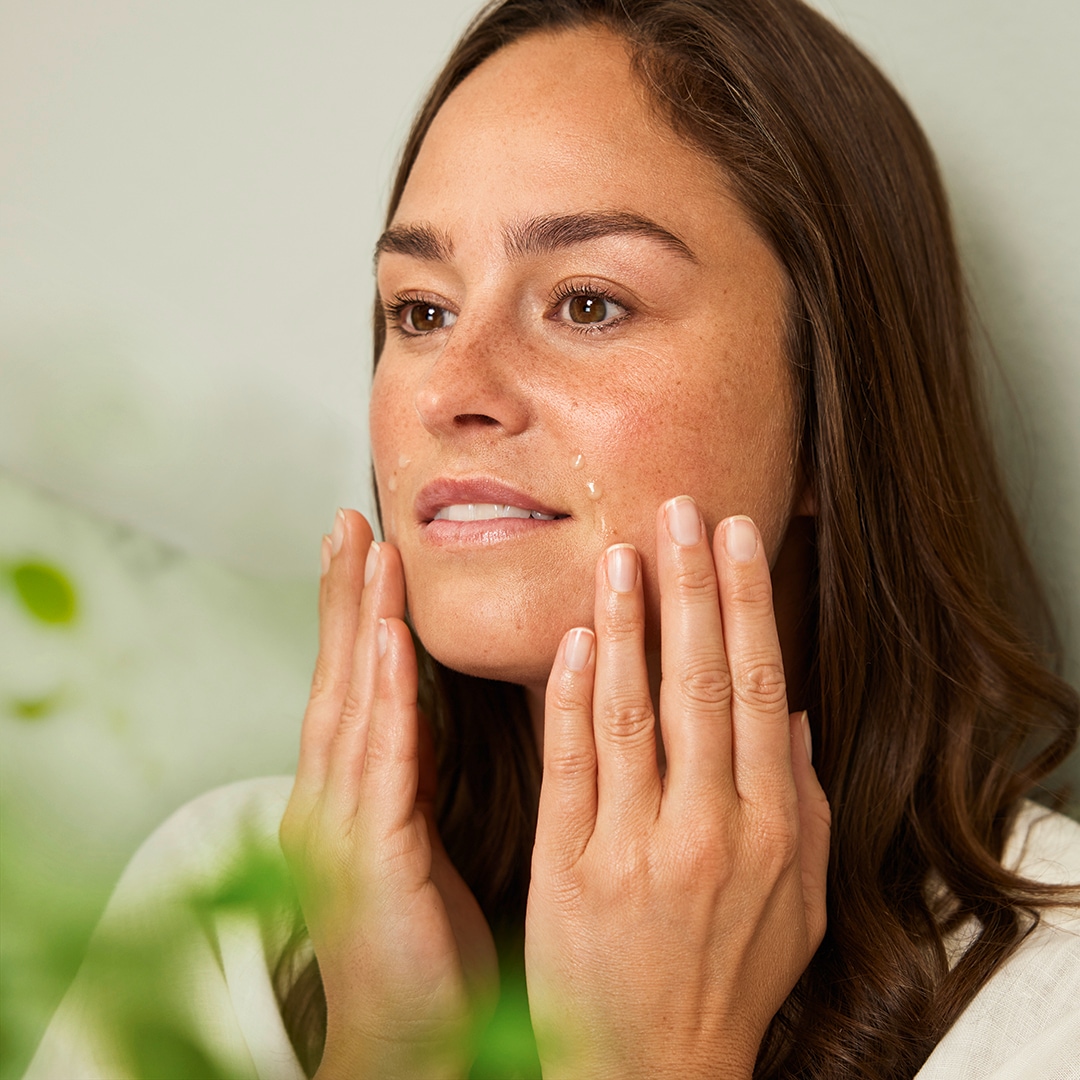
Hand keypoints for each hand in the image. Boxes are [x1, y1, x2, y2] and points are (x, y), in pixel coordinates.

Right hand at [279, 510, 497, 1078]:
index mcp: (351, 800)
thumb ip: (425, 775)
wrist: (414, 1049)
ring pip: (352, 705)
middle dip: (345, 597)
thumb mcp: (425, 844)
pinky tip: (386, 640)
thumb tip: (450, 708)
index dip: (357, 614)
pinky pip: (379, 761)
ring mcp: (339, 831)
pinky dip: (380, 695)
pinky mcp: (368, 860)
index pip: (356, 687)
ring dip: (359, 623)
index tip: (369, 547)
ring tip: (370, 552)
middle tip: (353, 520)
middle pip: (340, 678)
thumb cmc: (430, 951)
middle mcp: (331, 804)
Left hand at [525, 500, 829, 1078]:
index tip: (735, 539)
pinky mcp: (570, 867)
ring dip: (627, 623)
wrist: (652, 1070)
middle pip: (702, 684)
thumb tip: (793, 716)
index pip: (760, 690)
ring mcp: (635, 846)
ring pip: (632, 710)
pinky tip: (571, 640)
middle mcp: (709, 829)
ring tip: (618, 553)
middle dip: (691, 589)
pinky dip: (570, 696)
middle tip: (679, 512)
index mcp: (769, 829)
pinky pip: (571, 765)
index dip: (748, 606)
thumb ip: (802, 806)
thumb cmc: (727, 983)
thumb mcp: (798, 904)